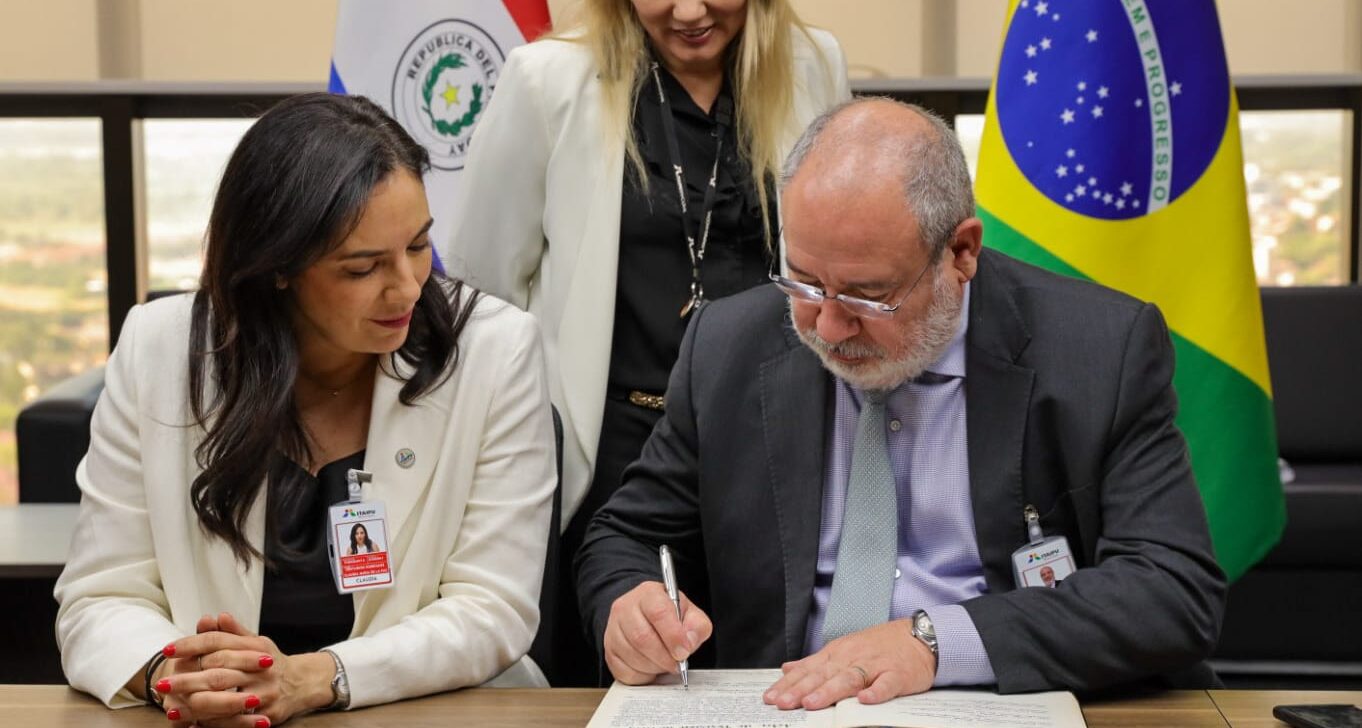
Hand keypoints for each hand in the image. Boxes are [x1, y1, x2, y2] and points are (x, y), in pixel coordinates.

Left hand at [159, 612, 333, 726]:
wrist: (303, 684)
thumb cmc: (271, 662)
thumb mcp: (257, 642)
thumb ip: (234, 633)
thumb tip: (215, 617)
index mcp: (256, 647)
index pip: (218, 642)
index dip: (191, 645)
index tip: (168, 649)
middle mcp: (262, 668)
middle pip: (218, 673)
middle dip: (187, 680)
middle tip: (162, 685)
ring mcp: (265, 692)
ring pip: (224, 700)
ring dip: (195, 707)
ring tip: (171, 710)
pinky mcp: (268, 715)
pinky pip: (235, 721)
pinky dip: (212, 724)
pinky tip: (193, 724)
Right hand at [603, 581, 712, 684]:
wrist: (646, 618)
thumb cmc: (669, 617)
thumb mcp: (691, 614)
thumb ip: (696, 627)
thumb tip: (688, 643)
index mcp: (649, 593)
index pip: (659, 612)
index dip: (673, 636)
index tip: (683, 652)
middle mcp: (626, 607)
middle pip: (642, 637)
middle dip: (664, 657)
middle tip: (677, 664)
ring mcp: (613, 629)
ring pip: (632, 656)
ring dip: (653, 667)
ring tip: (664, 663)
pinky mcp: (609, 650)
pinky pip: (623, 671)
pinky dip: (642, 676)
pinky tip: (650, 667)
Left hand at [763, 619, 935, 710]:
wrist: (919, 636)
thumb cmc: (880, 645)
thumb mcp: (844, 649)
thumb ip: (815, 662)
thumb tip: (787, 669)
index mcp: (837, 653)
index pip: (808, 670)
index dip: (789, 684)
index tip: (771, 697)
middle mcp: (852, 657)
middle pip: (823, 675)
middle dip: (800, 690)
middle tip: (782, 703)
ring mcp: (875, 665)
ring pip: (849, 679)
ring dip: (829, 691)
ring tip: (811, 703)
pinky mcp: (897, 674)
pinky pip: (886, 684)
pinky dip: (876, 692)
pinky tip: (865, 700)